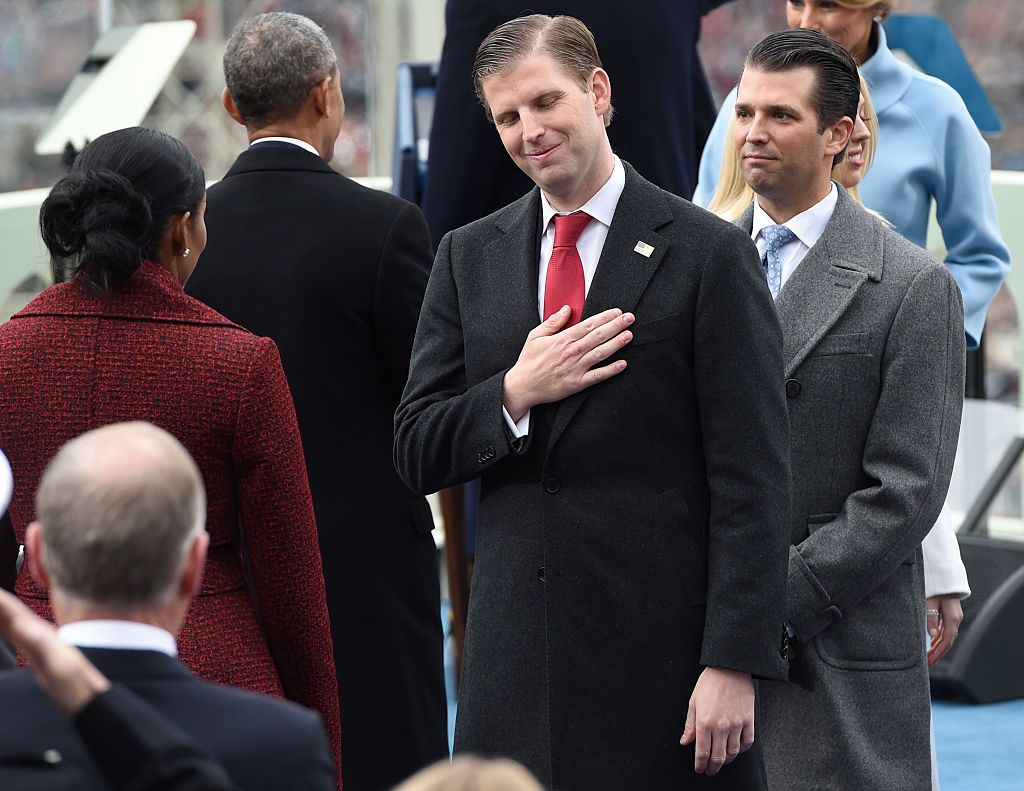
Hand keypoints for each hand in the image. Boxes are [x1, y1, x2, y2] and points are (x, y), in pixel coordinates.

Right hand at [0, 588, 109, 713]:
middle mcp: (37, 631)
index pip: (12, 608)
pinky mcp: (33, 651)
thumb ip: (41, 643)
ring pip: (7, 620)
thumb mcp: (58, 664)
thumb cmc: (74, 682)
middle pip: (7, 611)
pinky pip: (10, 633)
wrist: (86, 695)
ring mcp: (35, 640)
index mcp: (39, 631)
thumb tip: (20, 622)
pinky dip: (0, 625)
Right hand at [503, 306, 633, 420]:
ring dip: (617, 343)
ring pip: (601, 353)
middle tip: (630, 319)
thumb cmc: (529, 361)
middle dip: (616, 326)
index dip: (605, 317)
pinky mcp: (578, 383)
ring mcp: (576, 368)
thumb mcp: (535, 336)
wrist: (523, 386)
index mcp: (563, 339)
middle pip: (599, 336)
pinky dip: (611, 370)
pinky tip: (623, 363)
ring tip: (629, 335)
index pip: (589, 325)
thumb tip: (566, 309)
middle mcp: (572, 352)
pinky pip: (598, 375)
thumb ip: (552, 322)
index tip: (617, 312)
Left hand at [680, 667, 754, 775]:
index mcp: (705, 722)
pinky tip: (736, 749)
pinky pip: (747, 743)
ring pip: (733, 753)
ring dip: (726, 761)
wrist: (730, 668)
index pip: (702, 752)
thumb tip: (685, 741)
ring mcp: (737, 724)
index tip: (699, 768)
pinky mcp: (749, 721)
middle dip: (713, 767)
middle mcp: (721, 726)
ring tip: (722, 761)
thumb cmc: (710, 682)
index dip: (700, 764)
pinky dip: (741, 750)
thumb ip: (689, 724)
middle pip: (718, 757)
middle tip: (709, 770)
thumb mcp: (694, 701)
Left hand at [926, 594, 963, 666]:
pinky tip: (933, 644)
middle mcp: (956, 619)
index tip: (929, 661)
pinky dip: (939, 639)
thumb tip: (932, 636)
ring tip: (928, 657)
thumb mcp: (929, 602)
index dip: (938, 652)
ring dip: (938, 647)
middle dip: (938, 653)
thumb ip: (931, 618)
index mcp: (952, 618)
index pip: (946, 640)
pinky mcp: (950, 615)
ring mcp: (954, 618)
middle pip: (948, 641)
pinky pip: (946, 630)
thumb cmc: (936, 587)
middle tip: (928, 663)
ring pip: (947, 637)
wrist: (944, 577)